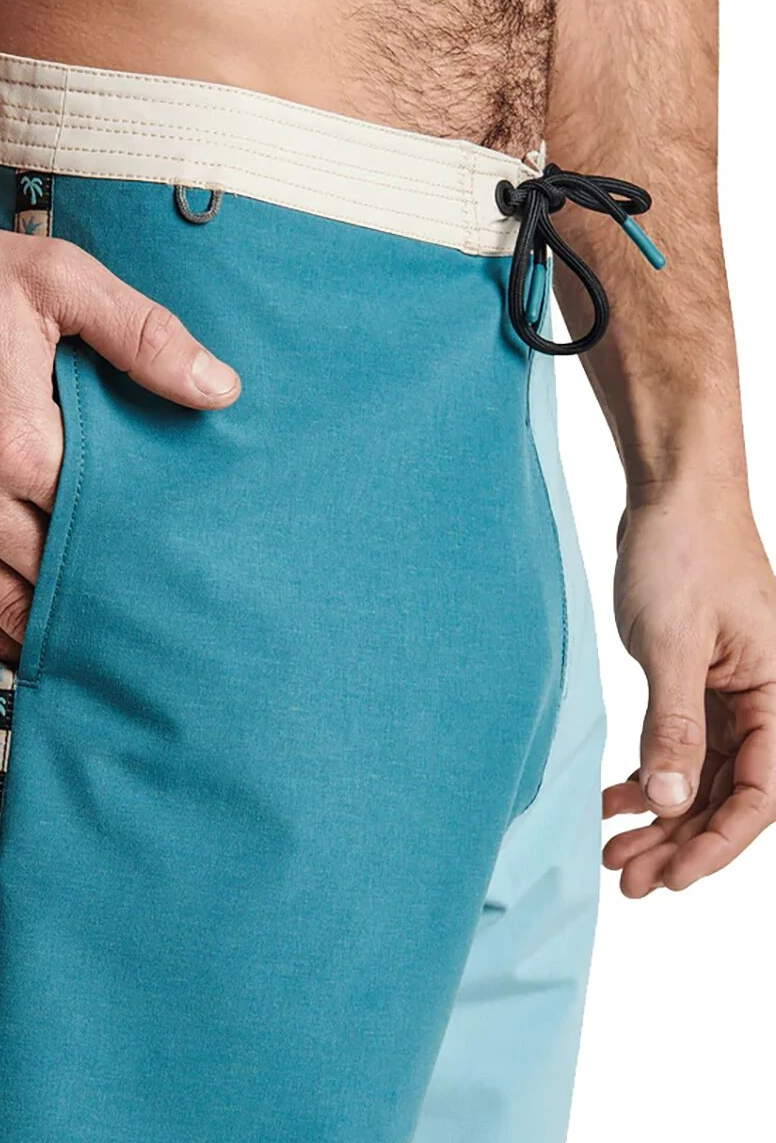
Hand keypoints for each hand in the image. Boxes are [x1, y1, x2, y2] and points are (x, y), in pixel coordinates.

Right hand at [0, 178, 239, 661]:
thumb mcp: (59, 283)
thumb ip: (146, 339)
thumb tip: (222, 388)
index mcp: (18, 444)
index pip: (102, 527)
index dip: (143, 552)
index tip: (178, 575)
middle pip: (54, 578)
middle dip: (102, 601)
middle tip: (149, 628)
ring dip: (46, 632)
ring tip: (95, 654)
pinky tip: (13, 645)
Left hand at [603, 484, 775, 895]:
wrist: (671, 494)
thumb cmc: (683, 555)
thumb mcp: (673, 646)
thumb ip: (673, 726)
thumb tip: (673, 801)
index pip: (760, 796)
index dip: (716, 845)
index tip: (671, 878)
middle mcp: (764, 702)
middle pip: (728, 794)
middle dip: (680, 842)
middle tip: (628, 879)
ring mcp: (730, 692)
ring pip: (701, 775)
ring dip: (660, 816)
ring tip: (613, 851)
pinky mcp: (698, 679)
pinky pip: (680, 743)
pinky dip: (649, 773)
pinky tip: (615, 799)